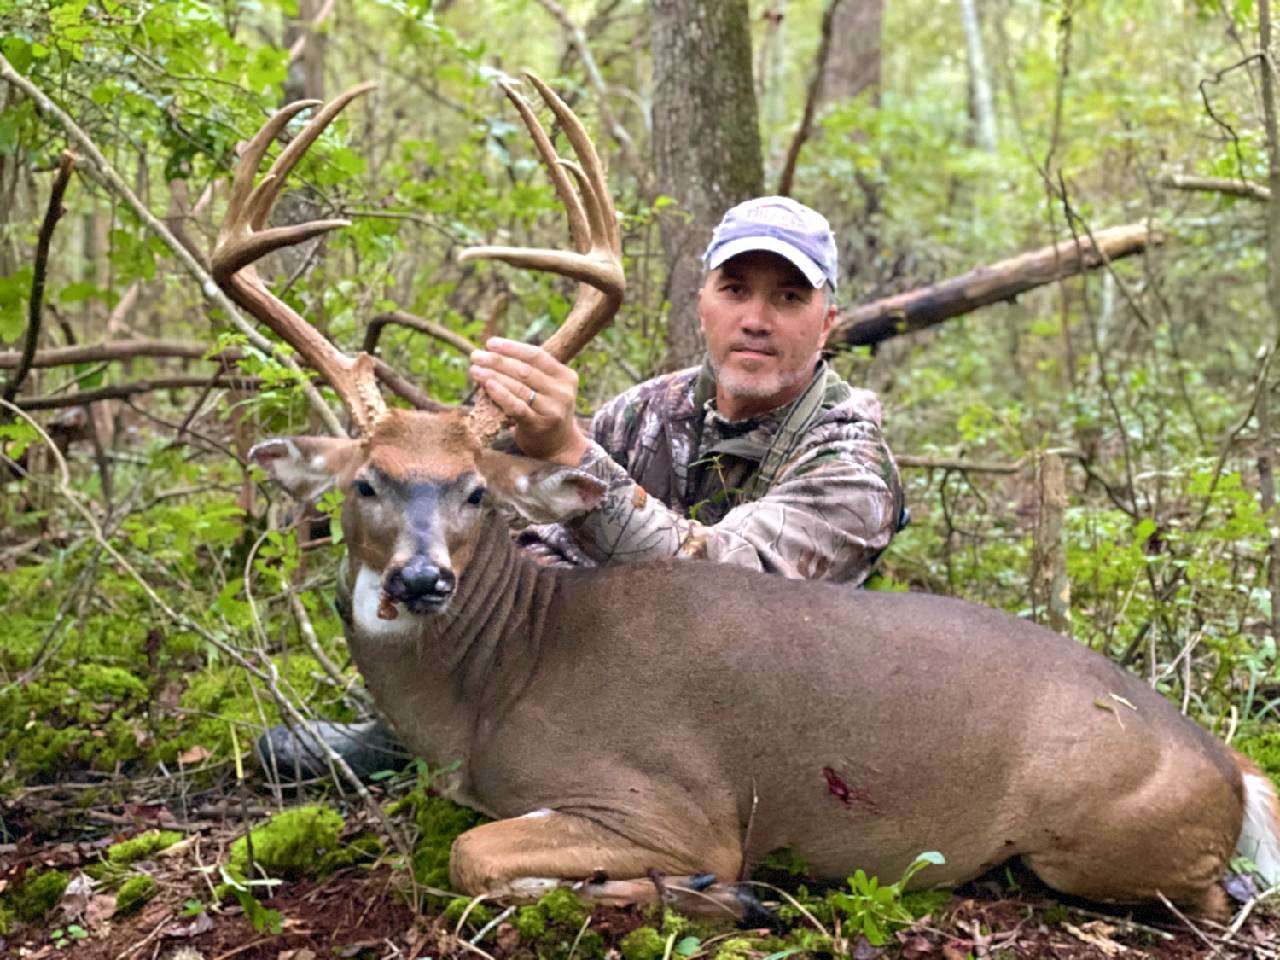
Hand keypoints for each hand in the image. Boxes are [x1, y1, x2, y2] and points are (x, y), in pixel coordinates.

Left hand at [469, 337, 589, 464]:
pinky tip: (487, 386)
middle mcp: (562, 392)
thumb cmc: (546, 411)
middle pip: (525, 370)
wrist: (559, 446)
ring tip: (475, 370)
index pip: (536, 355)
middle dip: (497, 361)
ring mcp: (552, 409)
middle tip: (476, 356)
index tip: (490, 343)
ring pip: (519, 387)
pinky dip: (501, 395)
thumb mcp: (547, 388)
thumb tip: (493, 354)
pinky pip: (517, 407)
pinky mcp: (539, 425)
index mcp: (565, 376)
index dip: (512, 348)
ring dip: (493, 376)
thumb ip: (530, 372)